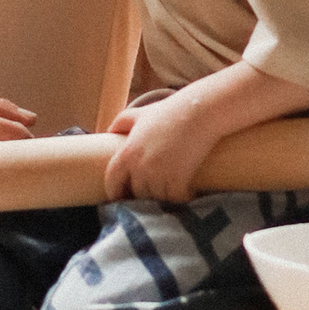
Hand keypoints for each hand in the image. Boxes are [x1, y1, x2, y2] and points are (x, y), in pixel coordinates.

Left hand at [103, 90, 226, 202]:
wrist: (199, 112)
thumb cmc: (169, 111)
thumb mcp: (139, 113)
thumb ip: (120, 122)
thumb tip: (109, 131)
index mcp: (127, 153)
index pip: (112, 181)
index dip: (114, 192)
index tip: (119, 198)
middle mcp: (140, 167)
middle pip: (137, 193)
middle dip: (144, 193)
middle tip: (154, 191)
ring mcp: (160, 175)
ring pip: (156, 197)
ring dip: (163, 196)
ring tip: (171, 191)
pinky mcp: (179, 179)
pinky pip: (175, 198)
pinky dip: (181, 197)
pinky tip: (187, 192)